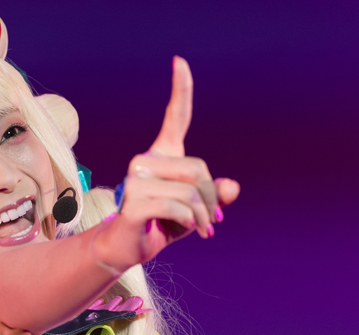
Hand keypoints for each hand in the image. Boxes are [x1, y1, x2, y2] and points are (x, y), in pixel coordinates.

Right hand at [94, 56, 240, 270]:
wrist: (126, 247)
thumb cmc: (161, 225)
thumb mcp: (195, 211)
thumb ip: (215, 198)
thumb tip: (232, 189)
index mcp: (161, 156)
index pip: (174, 118)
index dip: (180, 89)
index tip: (180, 61)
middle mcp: (145, 161)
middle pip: (197, 169)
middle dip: (212, 199)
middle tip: (213, 221)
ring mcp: (135, 180)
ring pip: (190, 193)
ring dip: (203, 217)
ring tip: (203, 231)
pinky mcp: (133, 202)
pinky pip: (178, 208)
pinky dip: (190, 223)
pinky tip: (188, 232)